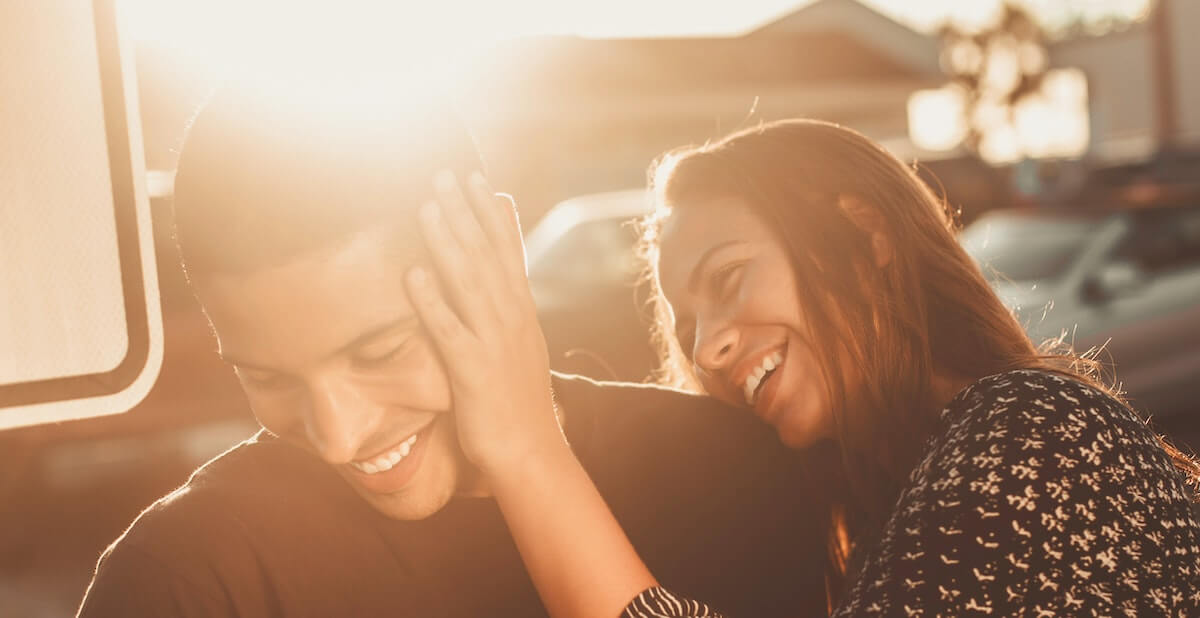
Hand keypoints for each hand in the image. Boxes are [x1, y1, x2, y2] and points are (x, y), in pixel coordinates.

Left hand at [405, 170, 564, 478]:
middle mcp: (512, 319)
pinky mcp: (474, 371)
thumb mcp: (520, 346)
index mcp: (521, 312)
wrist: (532, 454)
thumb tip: (500, 275)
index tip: (475, 177)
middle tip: (443, 172)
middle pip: (486, 255)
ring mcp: (495, 343)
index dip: (490, 212)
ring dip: (447, 241)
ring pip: (469, 282)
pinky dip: (432, 299)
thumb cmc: (517, 403)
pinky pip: (449, 329)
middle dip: (465, 212)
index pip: (506, 251)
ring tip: (426, 206)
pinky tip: (413, 274)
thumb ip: (508, 307)